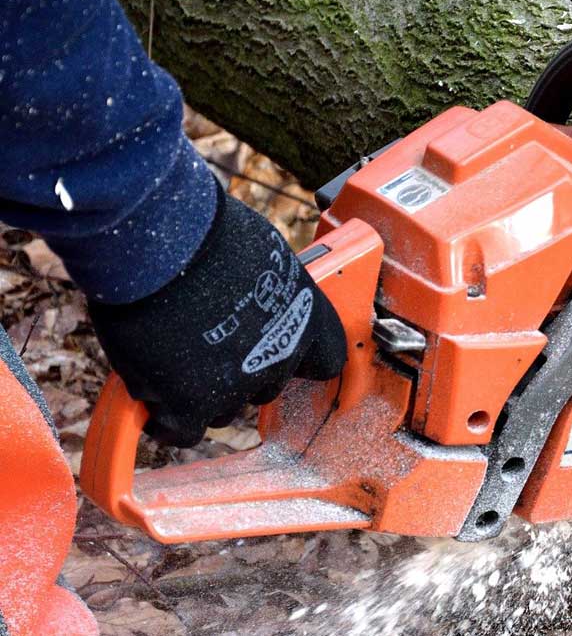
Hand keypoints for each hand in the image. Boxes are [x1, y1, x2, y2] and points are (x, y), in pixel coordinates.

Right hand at [88, 190, 345, 446]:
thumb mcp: (261, 254)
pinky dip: (167, 419)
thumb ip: (265, 290)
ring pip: (224, 409)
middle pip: (266, 386)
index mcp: (308, 319)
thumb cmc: (203, 233)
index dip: (298, 358)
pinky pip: (182, 431)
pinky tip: (154, 397)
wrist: (159, 247)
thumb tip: (251, 297)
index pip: (324, 361)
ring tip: (170, 356)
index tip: (276, 351)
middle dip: (240, 371)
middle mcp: (281, 357)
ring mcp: (238, 385)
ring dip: (201, 391)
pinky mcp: (191, 404)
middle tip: (206, 343)